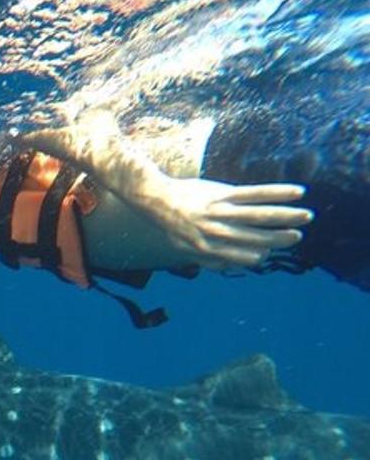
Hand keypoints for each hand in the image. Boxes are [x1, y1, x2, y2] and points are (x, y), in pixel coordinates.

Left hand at [154, 176, 313, 266]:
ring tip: (305, 217)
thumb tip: (224, 267)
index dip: (255, 256)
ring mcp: (219, 212)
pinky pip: (254, 194)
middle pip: (255, 237)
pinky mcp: (222, 194)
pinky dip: (277, 193)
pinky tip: (296, 192)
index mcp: (206, 249)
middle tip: (297, 238)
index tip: (267, 253)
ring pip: (259, 216)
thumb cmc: (170, 224)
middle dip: (278, 239)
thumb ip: (204, 257)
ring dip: (285, 217)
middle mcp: (215, 233)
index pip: (239, 256)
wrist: (154, 199)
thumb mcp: (183, 247)